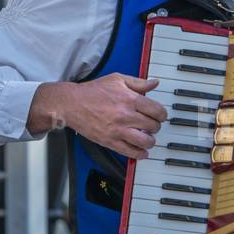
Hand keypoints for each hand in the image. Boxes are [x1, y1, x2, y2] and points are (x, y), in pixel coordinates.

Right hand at [29, 74, 166, 158]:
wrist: (71, 104)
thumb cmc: (93, 91)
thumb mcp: (117, 79)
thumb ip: (138, 82)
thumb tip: (154, 83)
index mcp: (130, 99)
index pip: (157, 111)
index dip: (162, 115)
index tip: (160, 116)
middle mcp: (126, 116)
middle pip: (153, 126)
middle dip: (156, 127)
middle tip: (152, 126)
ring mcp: (118, 130)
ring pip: (145, 141)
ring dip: (150, 141)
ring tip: (148, 138)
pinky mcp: (109, 141)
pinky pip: (129, 152)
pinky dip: (140, 154)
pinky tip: (143, 152)